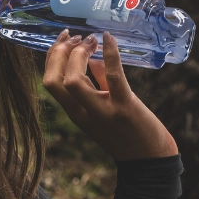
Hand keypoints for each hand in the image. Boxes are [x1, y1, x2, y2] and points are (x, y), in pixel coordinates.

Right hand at [43, 30, 177, 160]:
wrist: (148, 161)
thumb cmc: (127, 133)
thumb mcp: (103, 110)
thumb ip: (97, 83)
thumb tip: (92, 57)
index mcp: (75, 113)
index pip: (50, 82)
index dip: (51, 57)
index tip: (63, 40)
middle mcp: (82, 114)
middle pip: (54, 81)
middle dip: (59, 53)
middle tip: (74, 37)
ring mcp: (102, 111)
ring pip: (73, 81)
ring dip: (78, 54)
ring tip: (90, 39)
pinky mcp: (124, 107)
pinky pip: (113, 76)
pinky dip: (110, 53)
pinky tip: (108, 38)